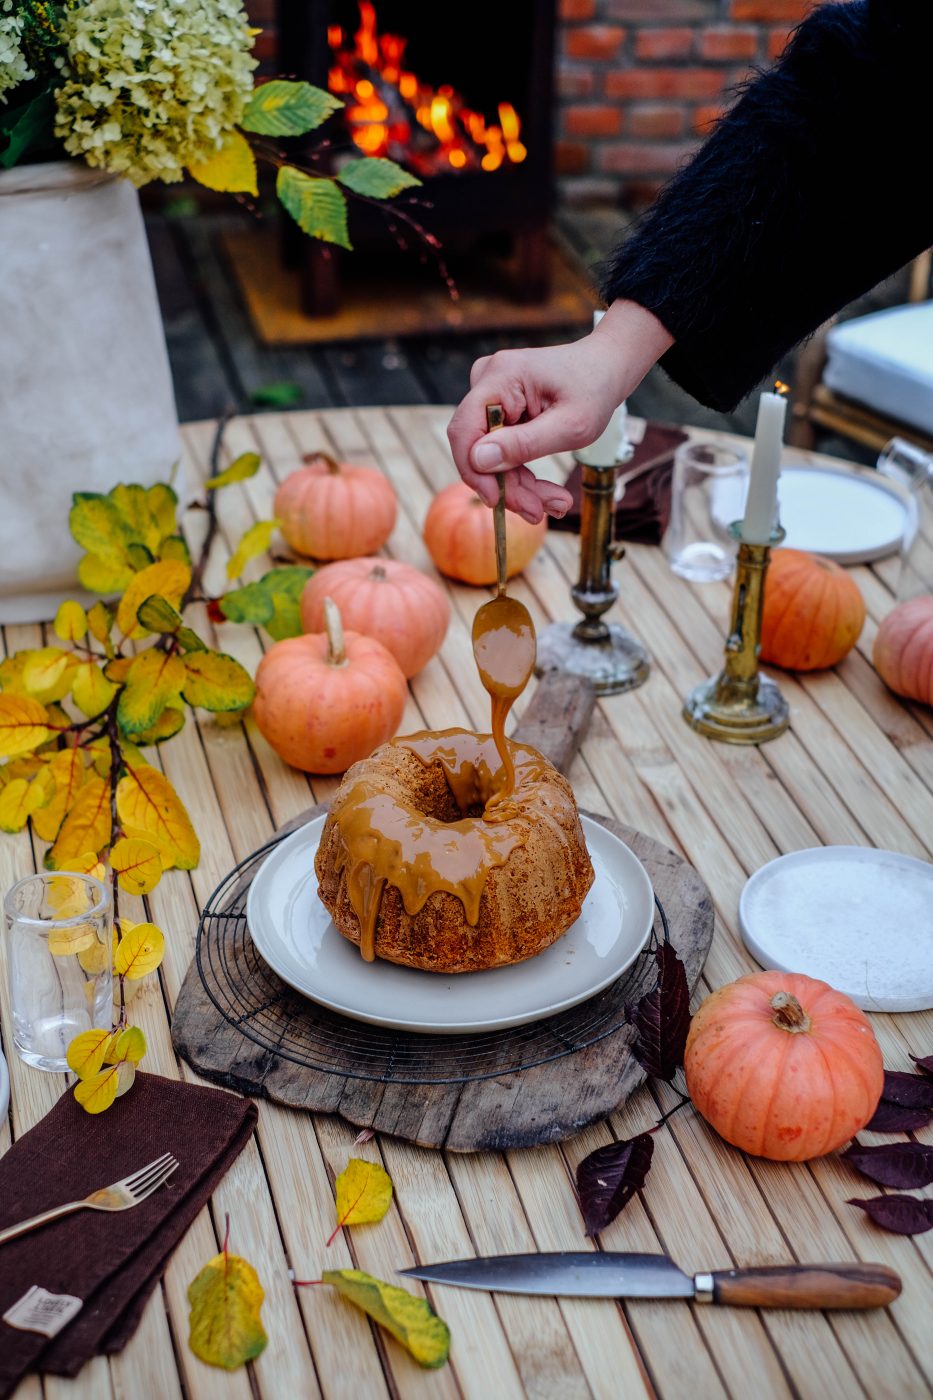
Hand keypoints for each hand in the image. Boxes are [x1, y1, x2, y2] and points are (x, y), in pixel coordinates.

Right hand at [446, 301, 673, 522]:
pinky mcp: (499, 409)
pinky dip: (522, 473)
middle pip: (478, 448)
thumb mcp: (570, 425)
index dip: (474, 471)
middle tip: (540, 512)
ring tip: (555, 503)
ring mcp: (491, 395)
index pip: (464, 430)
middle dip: (508, 486)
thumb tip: (478, 460)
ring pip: (490, 456)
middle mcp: (487, 381)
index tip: (498, 501)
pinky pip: (500, 450)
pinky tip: (546, 493)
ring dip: (519, 486)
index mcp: (501, 376)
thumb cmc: (594, 389)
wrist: (605, 369)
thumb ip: (525, 444)